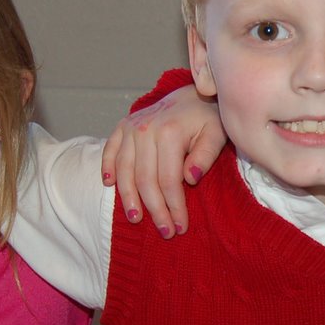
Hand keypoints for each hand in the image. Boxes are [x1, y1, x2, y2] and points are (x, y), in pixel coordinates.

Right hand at [100, 85, 226, 238]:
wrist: (194, 93)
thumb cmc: (208, 118)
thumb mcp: (216, 134)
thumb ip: (205, 156)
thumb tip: (190, 179)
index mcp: (169, 132)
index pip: (169, 180)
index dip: (174, 207)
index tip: (180, 227)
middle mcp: (145, 129)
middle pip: (145, 180)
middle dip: (154, 209)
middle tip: (164, 232)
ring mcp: (131, 127)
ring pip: (125, 170)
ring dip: (128, 197)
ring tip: (136, 218)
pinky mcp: (123, 125)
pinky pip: (110, 150)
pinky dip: (107, 167)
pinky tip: (109, 185)